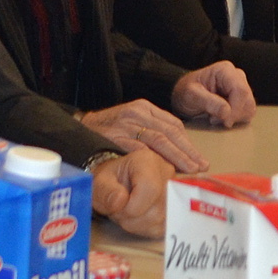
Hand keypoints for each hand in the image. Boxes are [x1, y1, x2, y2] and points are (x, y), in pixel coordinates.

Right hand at [80, 100, 206, 173]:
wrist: (77, 128)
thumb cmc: (107, 129)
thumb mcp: (130, 122)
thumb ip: (150, 130)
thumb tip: (175, 150)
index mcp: (144, 108)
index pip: (173, 125)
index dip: (188, 143)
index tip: (198, 158)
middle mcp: (137, 113)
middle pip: (170, 132)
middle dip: (188, 151)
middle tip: (200, 166)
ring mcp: (127, 124)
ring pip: (160, 139)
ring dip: (177, 156)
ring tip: (190, 169)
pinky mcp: (116, 136)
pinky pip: (140, 149)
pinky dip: (155, 159)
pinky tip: (164, 170)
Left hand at [89, 148, 174, 236]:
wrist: (117, 184)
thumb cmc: (109, 182)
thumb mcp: (99, 182)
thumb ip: (105, 191)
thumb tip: (119, 202)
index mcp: (147, 161)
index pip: (150, 188)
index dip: (131, 207)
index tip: (116, 208)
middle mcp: (167, 174)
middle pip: (158, 209)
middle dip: (132, 218)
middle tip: (119, 210)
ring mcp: (175, 191)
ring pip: (162, 220)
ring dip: (138, 224)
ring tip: (127, 212)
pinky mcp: (176, 208)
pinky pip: (163, 227)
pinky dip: (146, 228)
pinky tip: (137, 218)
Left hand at [171, 61, 255, 127]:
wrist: (183, 96)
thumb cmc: (185, 92)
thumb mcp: (191, 95)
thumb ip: (208, 102)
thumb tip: (226, 111)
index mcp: (225, 70)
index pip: (240, 90)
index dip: (236, 108)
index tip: (225, 121)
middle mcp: (236, 76)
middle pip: (248, 99)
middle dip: (234, 114)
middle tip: (214, 119)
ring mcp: (240, 87)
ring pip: (250, 107)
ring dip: (235, 117)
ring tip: (215, 117)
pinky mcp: (241, 99)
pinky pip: (247, 112)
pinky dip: (236, 119)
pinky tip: (221, 117)